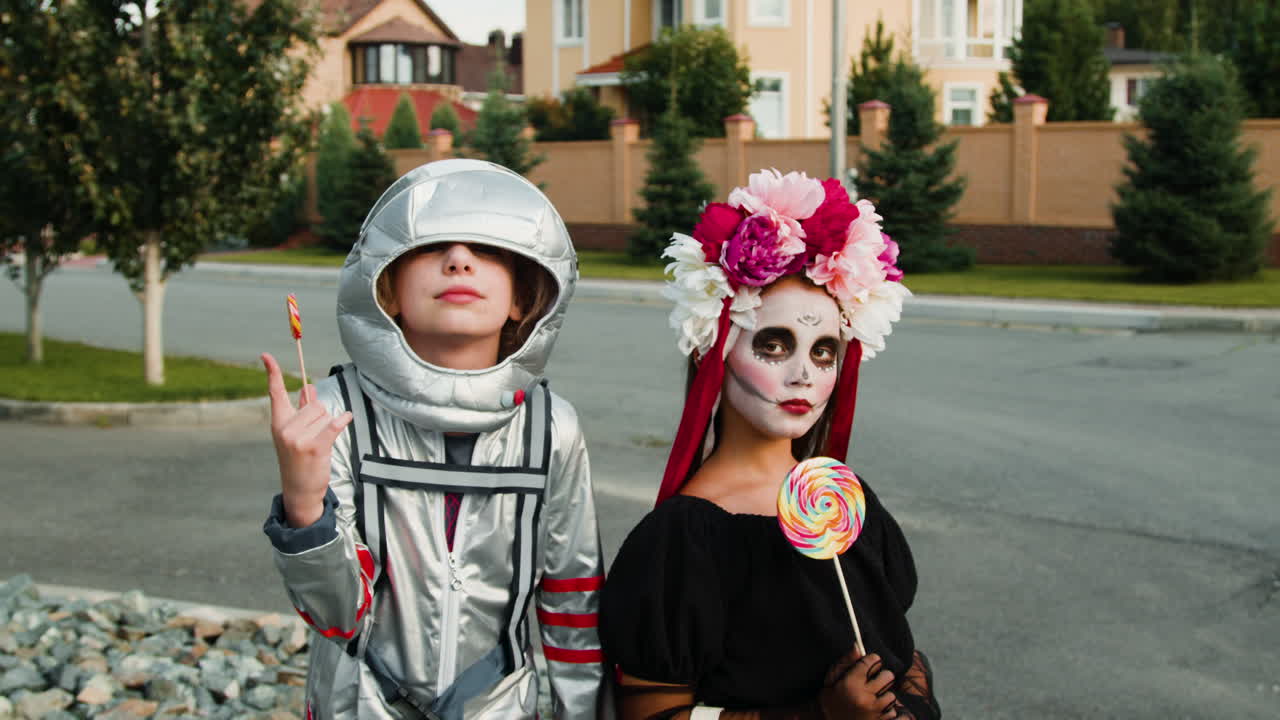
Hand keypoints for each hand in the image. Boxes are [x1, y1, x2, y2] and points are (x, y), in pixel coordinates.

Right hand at [262, 353, 351, 527]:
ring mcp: (298, 438)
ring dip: (328, 426)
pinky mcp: (314, 447)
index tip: (265, 355)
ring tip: (319, 444)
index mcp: (278, 422)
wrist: (299, 490)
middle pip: (314, 404)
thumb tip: (309, 387)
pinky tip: (346, 418)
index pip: (275, 393)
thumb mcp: (295, 434)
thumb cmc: (299, 459)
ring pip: (325, 414)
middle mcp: (285, 428)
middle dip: (321, 417)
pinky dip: (343, 421)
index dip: (272, 372)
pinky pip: (334, 424)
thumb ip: (302, 410)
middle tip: (315, 436)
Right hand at [817, 650, 897, 719]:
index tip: (869, 663)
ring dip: (884, 695)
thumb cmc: (829, 701)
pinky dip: (886, 710)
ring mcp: (874, 711)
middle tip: (872, 682)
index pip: (873, 662)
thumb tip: (858, 646)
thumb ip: (845, 662)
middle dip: (881, 676)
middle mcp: (865, 697)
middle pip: (888, 676)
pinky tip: (874, 710)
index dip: (872, 660)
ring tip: (872, 698)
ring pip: (892, 694)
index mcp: (851, 684)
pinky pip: (893, 710)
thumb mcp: (831, 680)